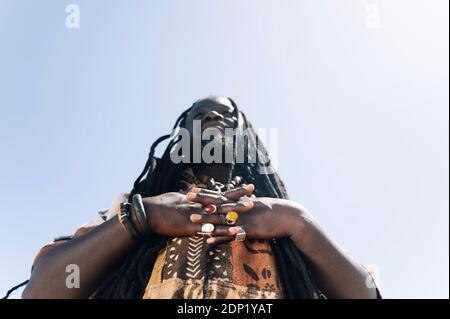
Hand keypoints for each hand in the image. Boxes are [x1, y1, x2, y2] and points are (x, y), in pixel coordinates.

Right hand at [142, 185, 253, 237]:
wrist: (147, 212)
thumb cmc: (160, 204)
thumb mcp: (176, 196)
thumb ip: (188, 195)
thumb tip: (195, 189)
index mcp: (196, 198)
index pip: (219, 194)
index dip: (233, 191)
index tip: (247, 188)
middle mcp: (198, 205)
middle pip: (222, 201)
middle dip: (238, 198)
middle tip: (254, 194)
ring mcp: (196, 215)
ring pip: (219, 213)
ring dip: (235, 211)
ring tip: (250, 209)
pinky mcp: (191, 227)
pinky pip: (210, 229)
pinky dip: (223, 230)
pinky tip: (235, 231)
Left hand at [188, 195, 303, 244]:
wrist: (289, 217)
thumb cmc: (274, 211)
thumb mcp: (258, 203)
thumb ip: (246, 202)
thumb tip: (239, 199)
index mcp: (241, 202)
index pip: (220, 195)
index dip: (205, 192)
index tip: (192, 188)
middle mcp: (240, 209)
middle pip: (217, 204)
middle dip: (201, 201)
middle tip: (186, 197)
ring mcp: (243, 219)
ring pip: (221, 219)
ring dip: (206, 219)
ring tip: (191, 219)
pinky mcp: (249, 230)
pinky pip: (231, 235)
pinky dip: (220, 237)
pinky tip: (209, 240)